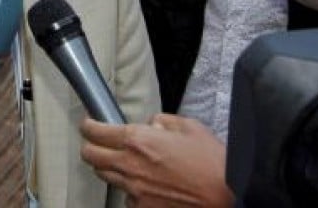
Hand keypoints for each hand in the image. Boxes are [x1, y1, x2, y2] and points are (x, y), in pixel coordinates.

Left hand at [80, 114, 231, 206]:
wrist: (228, 194)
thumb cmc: (211, 161)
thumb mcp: (188, 127)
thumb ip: (162, 122)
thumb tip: (151, 125)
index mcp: (137, 140)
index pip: (95, 131)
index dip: (88, 126)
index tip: (89, 124)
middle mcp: (129, 165)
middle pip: (90, 156)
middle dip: (90, 146)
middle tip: (97, 142)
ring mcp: (134, 190)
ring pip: (105, 177)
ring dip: (110, 168)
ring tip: (125, 164)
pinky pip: (126, 197)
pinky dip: (131, 190)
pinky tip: (145, 185)